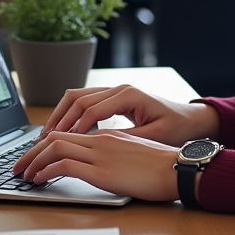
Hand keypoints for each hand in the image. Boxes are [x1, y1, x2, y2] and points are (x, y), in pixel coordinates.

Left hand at [13, 129, 179, 200]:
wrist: (178, 169)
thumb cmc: (163, 166)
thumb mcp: (134, 154)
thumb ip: (115, 154)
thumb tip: (99, 164)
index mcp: (108, 135)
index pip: (68, 132)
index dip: (46, 144)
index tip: (34, 156)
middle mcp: (100, 139)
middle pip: (55, 137)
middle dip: (32, 152)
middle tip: (19, 166)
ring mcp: (100, 153)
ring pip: (54, 147)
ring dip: (34, 160)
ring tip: (24, 174)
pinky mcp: (100, 170)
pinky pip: (63, 164)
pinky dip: (46, 170)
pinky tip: (40, 180)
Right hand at [41, 84, 219, 146]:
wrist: (193, 120)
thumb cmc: (177, 128)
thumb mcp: (153, 136)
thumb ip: (126, 138)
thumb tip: (97, 145)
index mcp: (128, 95)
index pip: (91, 109)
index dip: (74, 128)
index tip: (60, 145)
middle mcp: (119, 88)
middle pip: (77, 98)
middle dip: (58, 119)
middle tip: (42, 141)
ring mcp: (115, 91)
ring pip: (77, 97)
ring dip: (60, 115)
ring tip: (46, 136)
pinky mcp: (114, 98)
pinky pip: (85, 102)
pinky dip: (70, 114)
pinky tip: (63, 132)